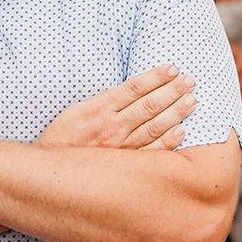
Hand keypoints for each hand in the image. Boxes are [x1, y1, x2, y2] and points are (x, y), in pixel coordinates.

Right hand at [37, 64, 196, 150]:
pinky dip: (168, 141)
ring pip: (154, 126)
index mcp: (99, 108)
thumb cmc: (63, 139)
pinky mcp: (124, 166)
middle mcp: (112, 126)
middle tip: (190, 80)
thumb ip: (103, 100)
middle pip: (149, 104)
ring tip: (192, 100)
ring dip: (176, 112)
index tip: (172, 68)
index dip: (155, 76)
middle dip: (172, 90)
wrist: (49, 173)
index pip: (134, 87)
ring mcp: (120, 147)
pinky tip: (182, 131)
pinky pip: (151, 152)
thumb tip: (129, 89)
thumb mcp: (76, 111)